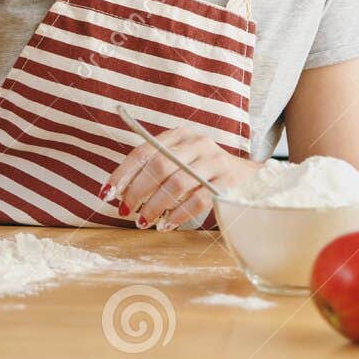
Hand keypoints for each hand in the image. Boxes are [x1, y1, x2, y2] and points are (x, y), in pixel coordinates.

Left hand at [103, 127, 264, 230]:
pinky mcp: (228, 181)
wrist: (252, 178)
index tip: (107, 193)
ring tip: (143, 221)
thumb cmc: (206, 173)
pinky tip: (167, 224)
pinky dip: (179, 214)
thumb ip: (157, 170)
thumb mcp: (182, 162)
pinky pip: (198, 199)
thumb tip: (120, 192)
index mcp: (180, 135)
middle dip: (137, 191)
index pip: (144, 151)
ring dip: (155, 205)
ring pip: (177, 183)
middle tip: (125, 211)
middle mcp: (197, 143)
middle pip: (158, 165)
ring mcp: (214, 161)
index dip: (123, 173)